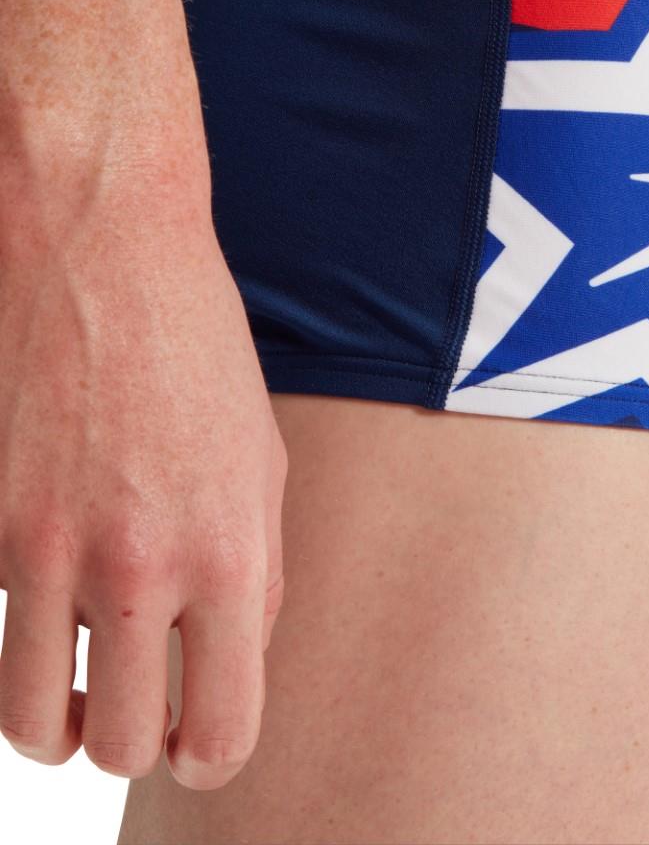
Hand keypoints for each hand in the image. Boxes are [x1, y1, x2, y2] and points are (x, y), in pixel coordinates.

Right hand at [0, 177, 286, 788]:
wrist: (106, 253)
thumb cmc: (199, 356)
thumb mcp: (263, 464)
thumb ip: (255, 574)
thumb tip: (226, 662)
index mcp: (232, 556)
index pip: (222, 731)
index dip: (212, 755)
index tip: (199, 743)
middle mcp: (139, 568)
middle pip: (119, 748)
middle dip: (134, 742)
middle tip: (142, 707)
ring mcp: (48, 551)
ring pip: (33, 722)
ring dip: (63, 718)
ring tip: (86, 679)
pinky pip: (6, 624)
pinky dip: (31, 621)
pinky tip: (59, 568)